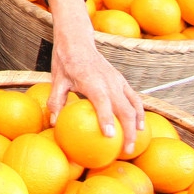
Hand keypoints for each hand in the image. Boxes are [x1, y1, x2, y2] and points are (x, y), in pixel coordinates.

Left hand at [47, 0, 144, 153]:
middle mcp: (110, 82)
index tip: (110, 137)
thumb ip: (55, 101)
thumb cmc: (65, 61)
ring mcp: (118, 81)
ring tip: (134, 144)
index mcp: (93, 82)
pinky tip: (139, 126)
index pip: (103, 103)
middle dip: (129, 132)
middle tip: (126, 151)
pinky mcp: (122, 81)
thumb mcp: (56, 80)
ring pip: (134, 106)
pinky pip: (135, 99)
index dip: (107, 119)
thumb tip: (53, 122)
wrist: (78, 41)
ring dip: (137, 126)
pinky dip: (140, 113)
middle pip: (125, 110)